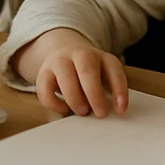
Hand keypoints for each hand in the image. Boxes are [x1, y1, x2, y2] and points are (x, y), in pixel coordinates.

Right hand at [12, 28, 128, 117]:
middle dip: (94, 94)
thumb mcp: (103, 74)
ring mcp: (60, 61)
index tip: (121, 110)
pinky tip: (64, 109)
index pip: (113, 68)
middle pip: (87, 70)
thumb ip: (108, 91)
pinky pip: (45, 89)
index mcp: (101, 56)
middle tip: (100, 113)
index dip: (119, 89)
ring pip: (65, 77)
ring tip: (82, 111)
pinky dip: (54, 103)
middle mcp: (80, 55)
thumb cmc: (88, 72)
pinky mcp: (43, 72)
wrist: (64, 51)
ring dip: (75, 99)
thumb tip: (110, 114)